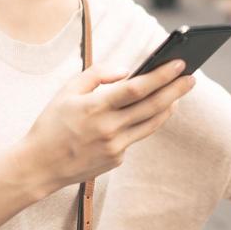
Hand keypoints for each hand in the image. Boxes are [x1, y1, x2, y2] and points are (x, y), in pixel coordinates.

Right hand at [19, 59, 195, 191]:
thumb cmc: (51, 123)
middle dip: (176, 90)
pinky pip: (135, 137)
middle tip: (192, 77)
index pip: (138, 88)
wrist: (38, 166)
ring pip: (151, 123)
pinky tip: (149, 112)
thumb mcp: (67, 91)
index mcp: (95, 107)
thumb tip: (127, 71)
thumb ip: (97, 75)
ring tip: (178, 93)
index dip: (162, 75)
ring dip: (168, 107)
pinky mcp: (116, 160)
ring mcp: (115, 147)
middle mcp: (109, 128)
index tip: (179, 63)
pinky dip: (142, 122)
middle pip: (153, 106)